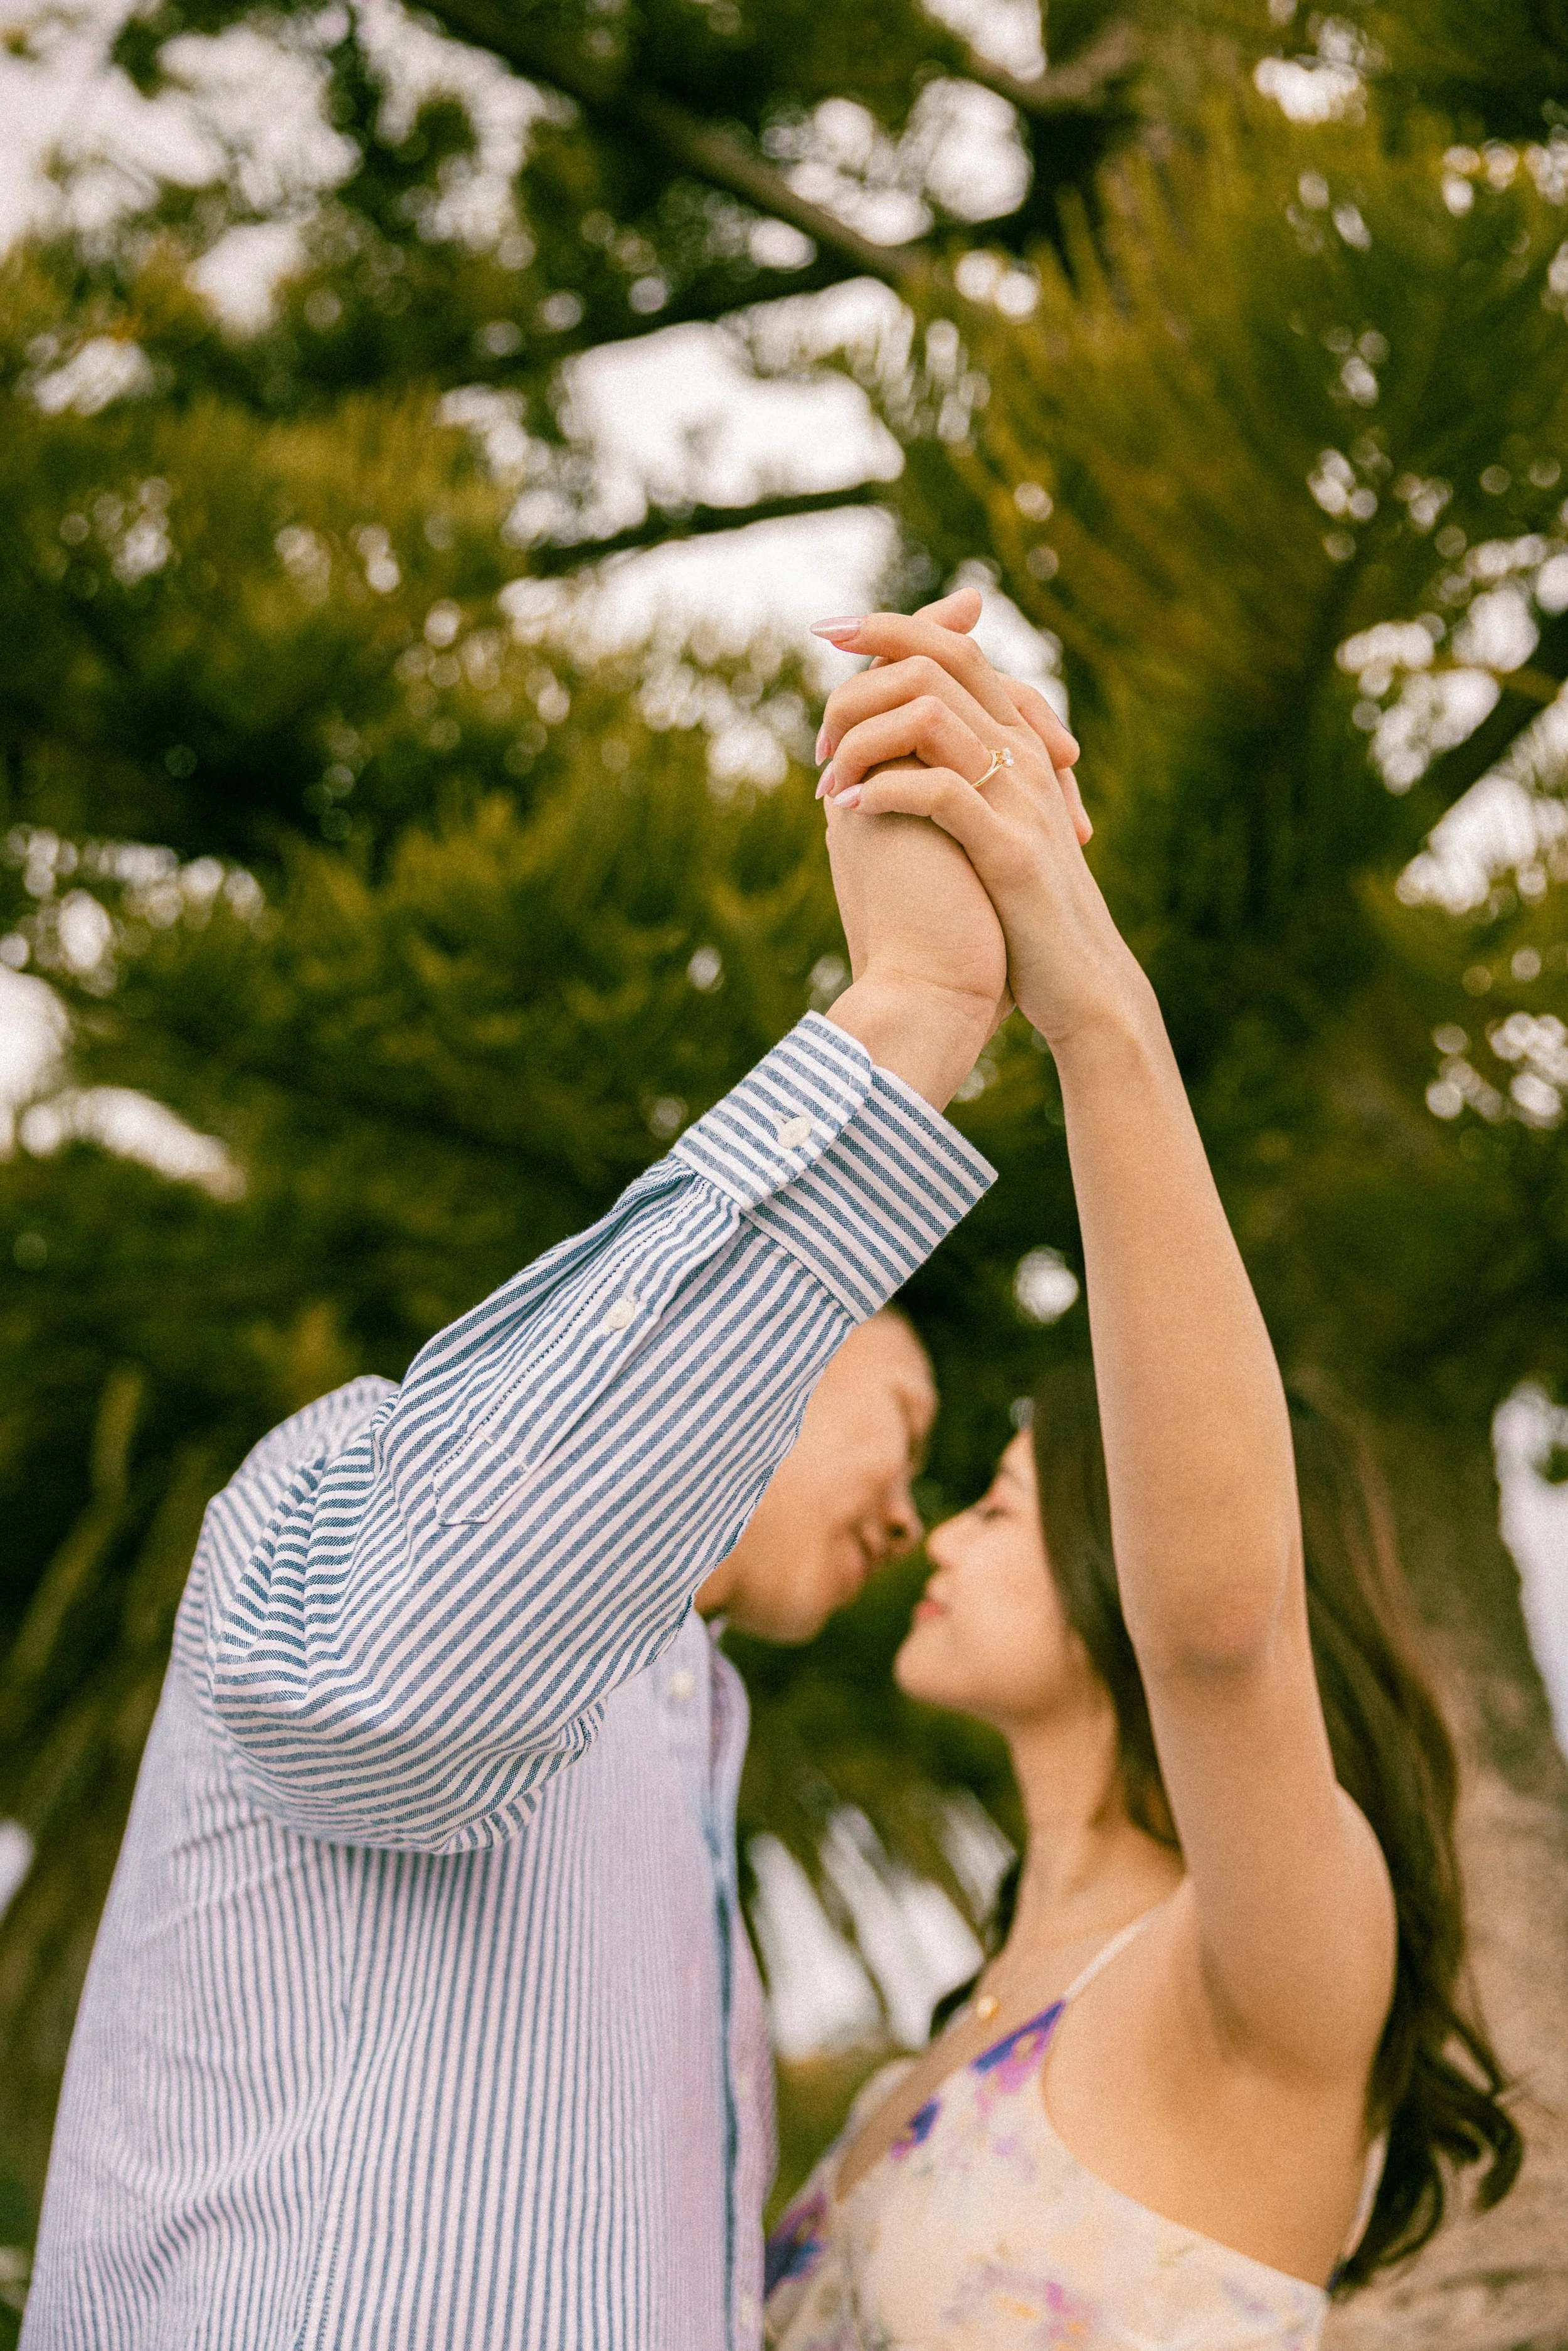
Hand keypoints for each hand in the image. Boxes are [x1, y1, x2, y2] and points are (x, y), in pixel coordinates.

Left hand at [813, 606, 1139, 1048]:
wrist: (1082, 987)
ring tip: (827, 783)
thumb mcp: (993, 834)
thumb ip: (957, 782)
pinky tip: (846, 810)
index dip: (889, 628)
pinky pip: (940, 793)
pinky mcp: (1011, 851)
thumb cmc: (1026, 916)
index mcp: (1019, 746)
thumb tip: (891, 755)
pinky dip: (884, 792)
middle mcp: (1026, 757)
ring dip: (863, 739)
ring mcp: (1022, 800)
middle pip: (940, 664)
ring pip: (933, 718)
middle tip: (817, 727)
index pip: (954, 652)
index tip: (827, 631)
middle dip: (863, 670)